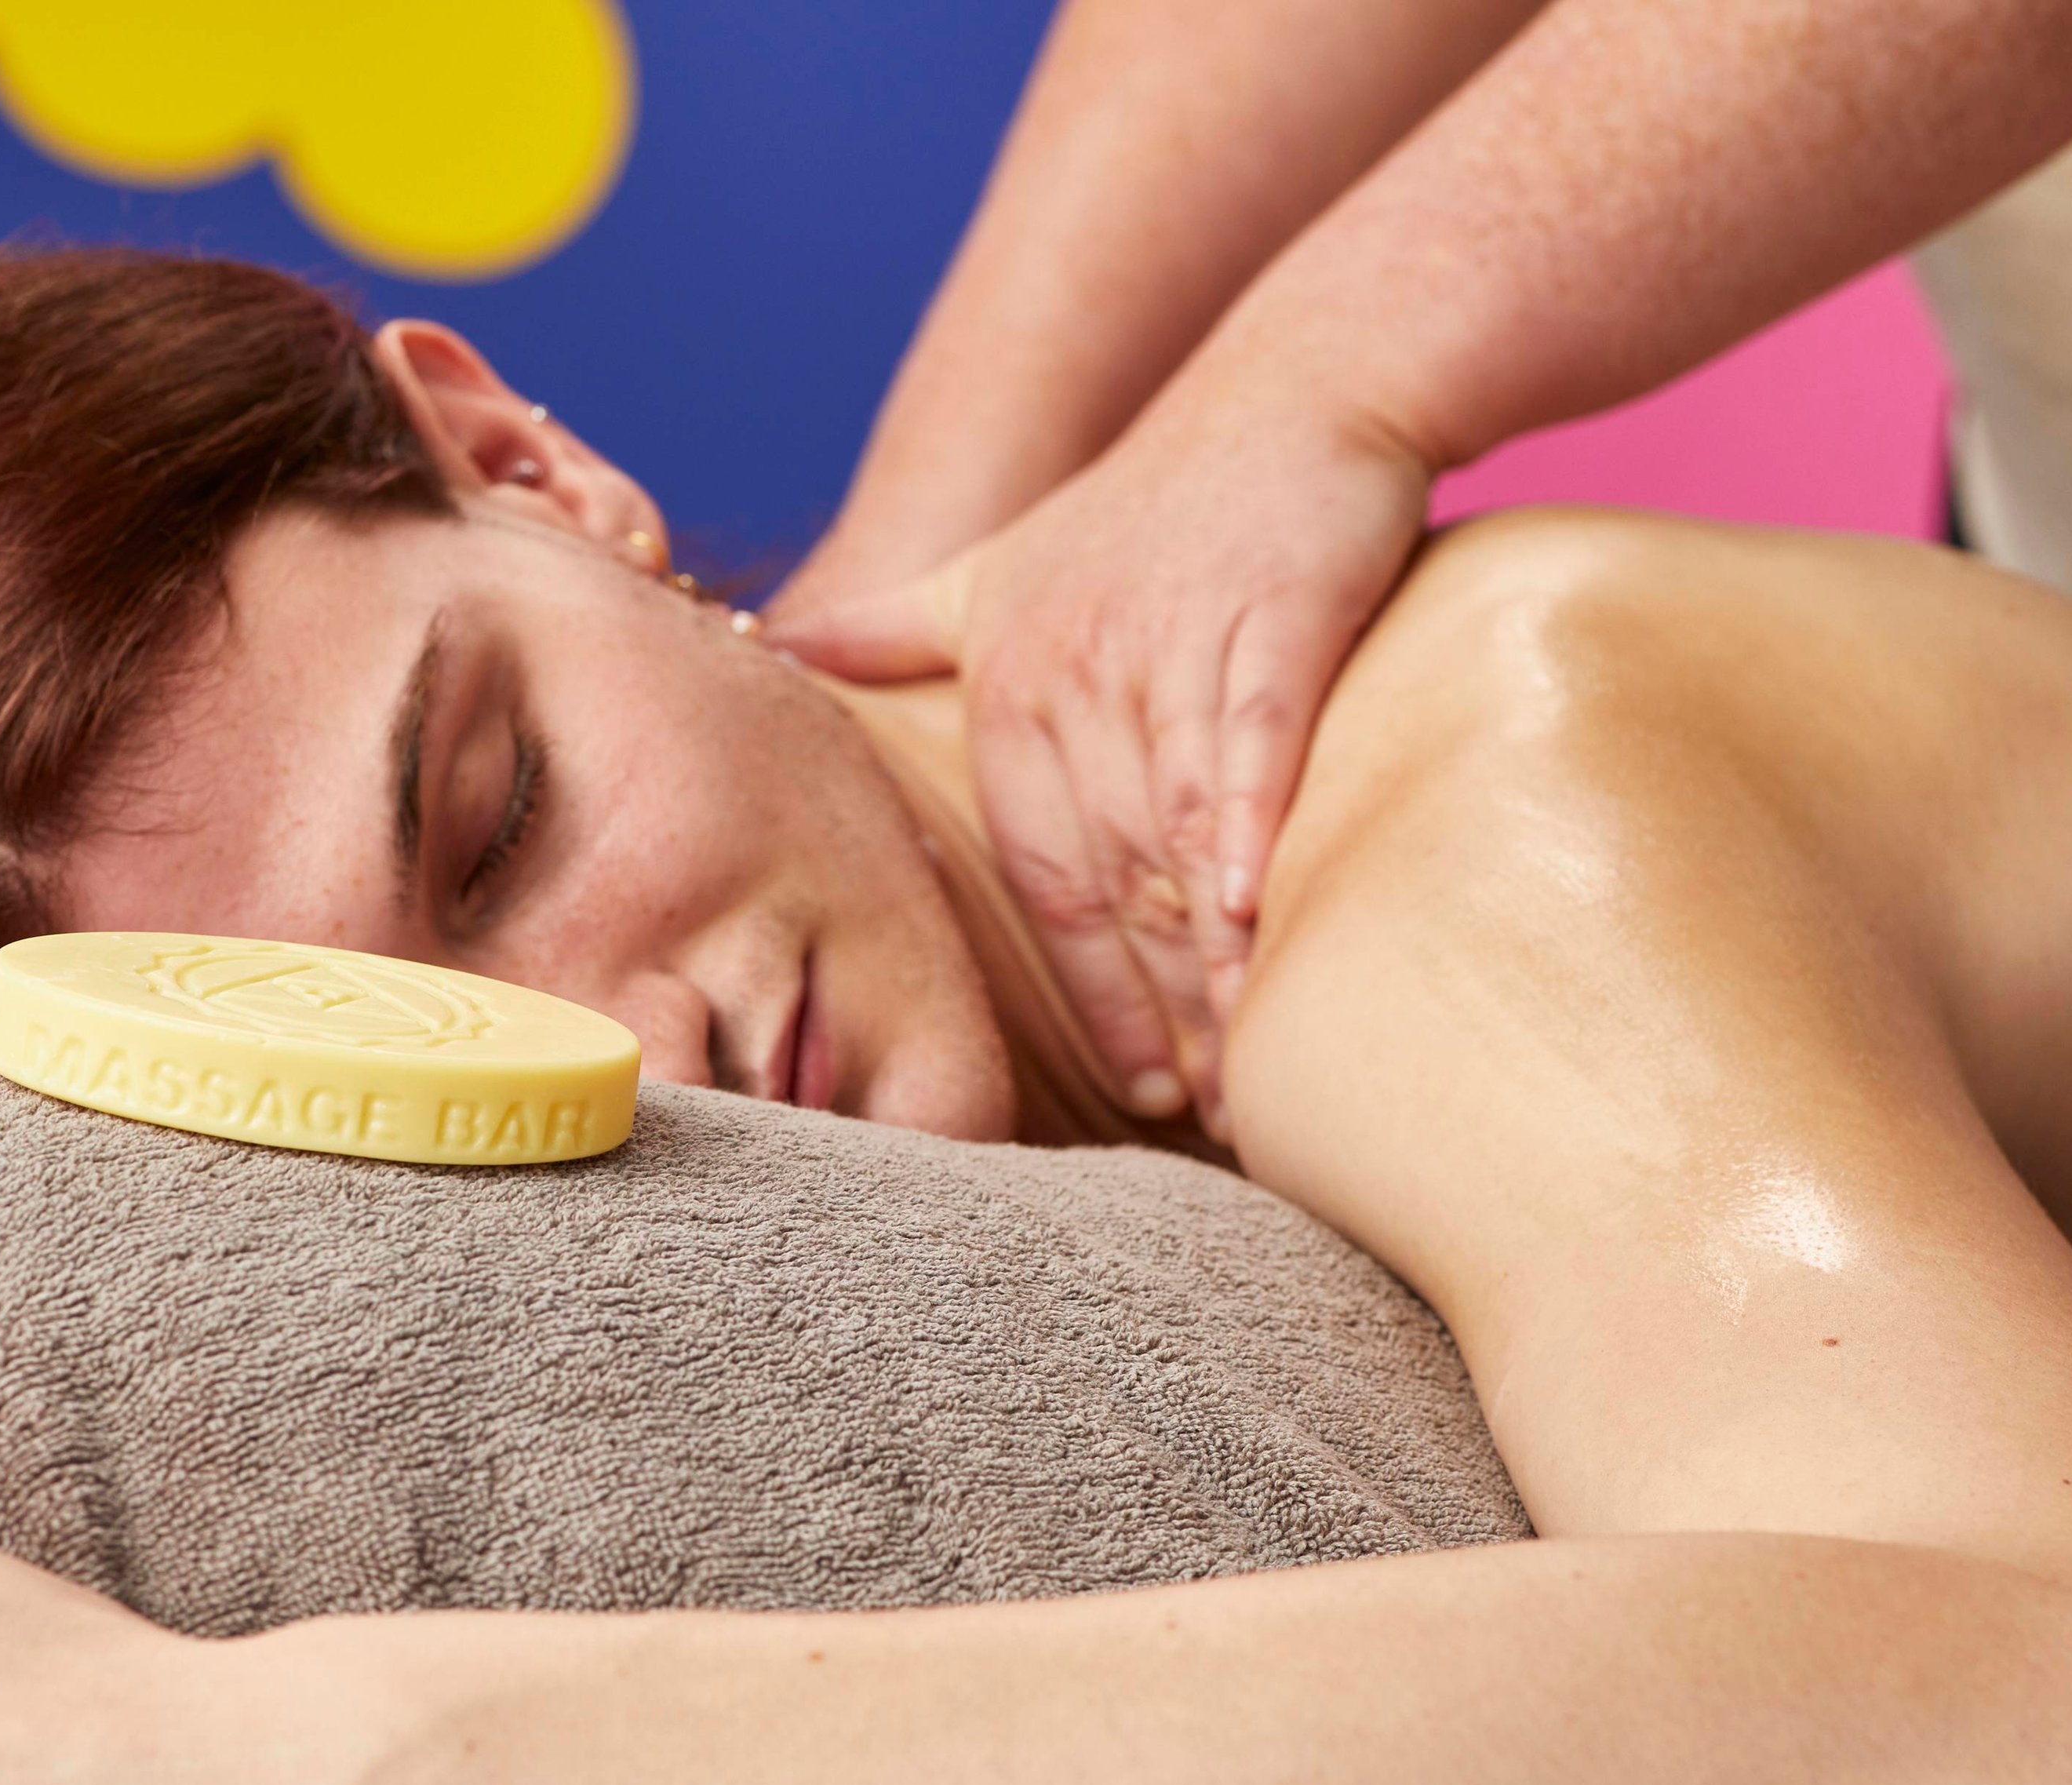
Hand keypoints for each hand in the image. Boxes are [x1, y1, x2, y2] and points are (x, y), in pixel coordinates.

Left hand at [769, 395, 1433, 1136]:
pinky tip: (1259, 922)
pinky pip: (1252, 749)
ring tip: (1247, 1071)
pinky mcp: (1270, 618)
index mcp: (1013, 687)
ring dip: (1210, 964)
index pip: (1041, 877)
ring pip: (1178, 840)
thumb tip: (774, 646)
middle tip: (1199, 1113)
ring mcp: (1170, 647)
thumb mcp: (999, 567)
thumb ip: (893, 627)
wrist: (1297, 383)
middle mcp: (1076, 675)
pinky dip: (1252, 835)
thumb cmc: (1151, 498)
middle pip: (1112, 882)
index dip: (1089, 993)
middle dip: (1155, 1011)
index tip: (1131, 1087)